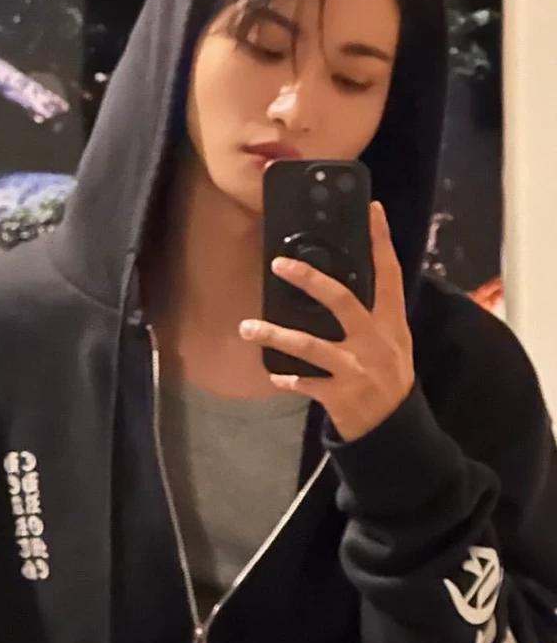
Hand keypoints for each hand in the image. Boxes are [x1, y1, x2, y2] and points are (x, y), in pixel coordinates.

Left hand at [239, 202, 414, 441]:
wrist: (396, 430)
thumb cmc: (390, 378)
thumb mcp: (392, 343)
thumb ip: (373, 316)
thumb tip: (341, 283)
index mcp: (392, 323)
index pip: (389, 274)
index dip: (381, 242)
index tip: (372, 211)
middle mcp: (375, 340)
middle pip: (342, 300)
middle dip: (310, 280)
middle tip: (278, 264)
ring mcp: (357, 368)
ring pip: (310, 344)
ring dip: (275, 335)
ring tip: (247, 327)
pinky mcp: (340, 395)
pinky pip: (305, 382)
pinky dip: (288, 378)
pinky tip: (274, 375)